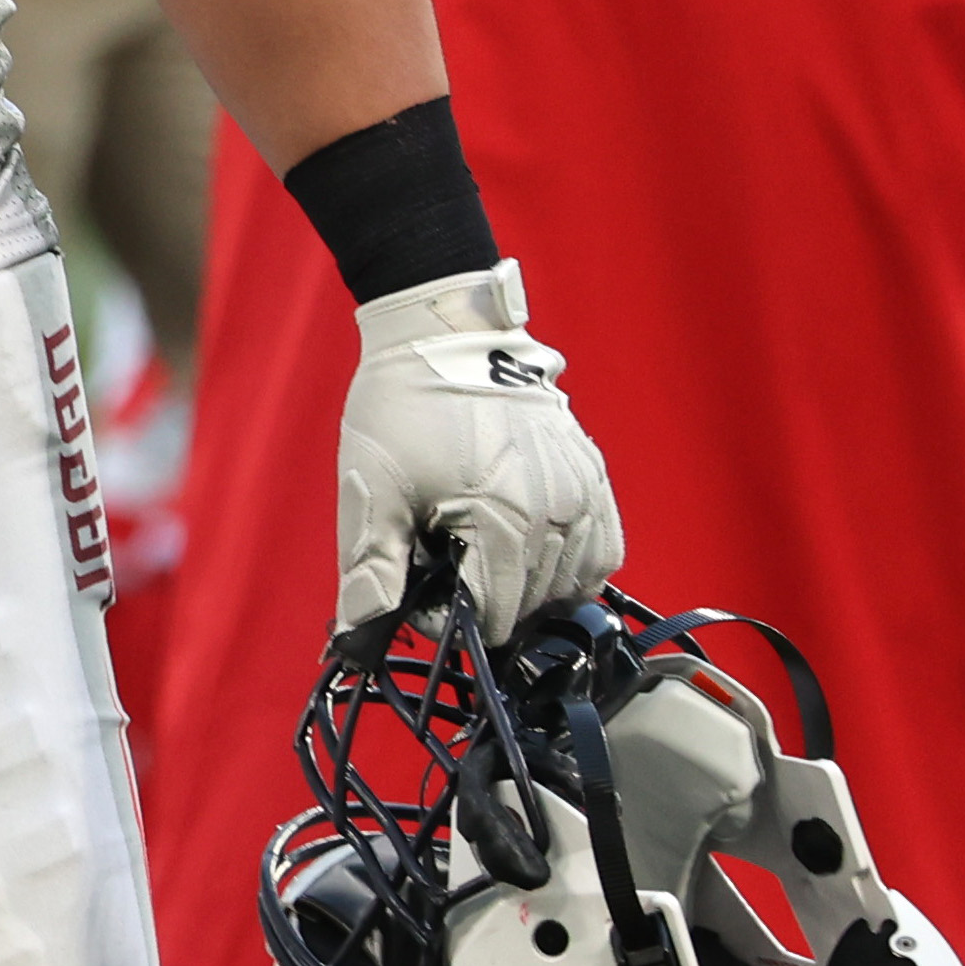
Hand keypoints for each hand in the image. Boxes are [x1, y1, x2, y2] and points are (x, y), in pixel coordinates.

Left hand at [335, 260, 621, 635]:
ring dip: (525, 588)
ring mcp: (584, 492)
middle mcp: (557, 511)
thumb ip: (372, 569)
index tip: (418, 580)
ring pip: (569, 590)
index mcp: (502, 518)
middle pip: (528, 609)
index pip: (489, 619)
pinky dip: (572, 568)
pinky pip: (603, 553)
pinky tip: (531, 551)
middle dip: (480, 599)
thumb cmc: (401, 406)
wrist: (443, 331)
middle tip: (441, 554)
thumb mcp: (371, 489)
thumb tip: (361, 634)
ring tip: (478, 544)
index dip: (445, 615)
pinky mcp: (595, 475)